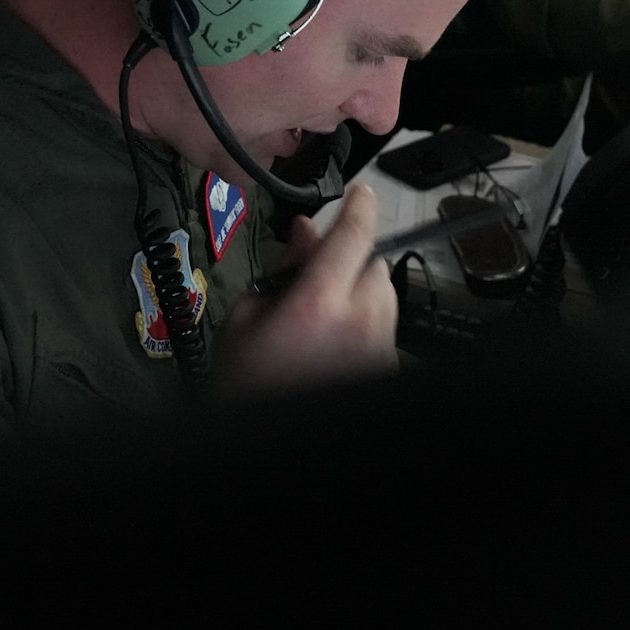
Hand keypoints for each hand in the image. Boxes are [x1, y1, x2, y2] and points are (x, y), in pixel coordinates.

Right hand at [218, 183, 397, 393]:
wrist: (256, 436)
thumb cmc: (244, 384)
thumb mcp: (247, 316)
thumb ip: (285, 269)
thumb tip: (306, 235)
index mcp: (319, 304)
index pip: (355, 235)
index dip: (360, 205)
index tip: (360, 192)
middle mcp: (359, 324)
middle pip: (375, 266)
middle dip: (352, 263)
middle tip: (318, 276)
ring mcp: (377, 351)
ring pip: (384, 298)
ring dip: (361, 293)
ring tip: (323, 315)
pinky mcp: (384, 370)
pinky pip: (384, 331)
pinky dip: (365, 326)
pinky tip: (333, 342)